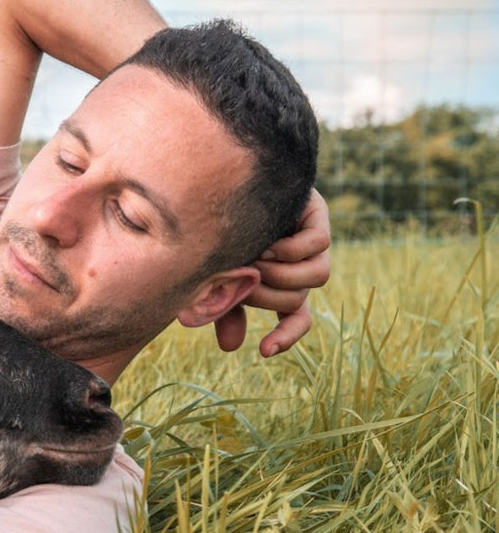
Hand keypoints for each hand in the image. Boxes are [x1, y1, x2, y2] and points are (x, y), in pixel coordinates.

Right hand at [214, 189, 330, 356]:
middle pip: (298, 299)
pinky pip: (318, 244)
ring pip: (319, 276)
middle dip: (265, 295)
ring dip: (282, 274)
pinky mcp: (317, 214)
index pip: (296, 318)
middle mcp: (300, 264)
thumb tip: (230, 348)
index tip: (264, 351)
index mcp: (281, 280)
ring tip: (254, 260)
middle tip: (240, 278)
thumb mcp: (216, 271)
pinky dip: (291, 249)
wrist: (221, 181)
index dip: (285, 337)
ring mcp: (311, 241)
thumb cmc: (213, 229)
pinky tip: (267, 241)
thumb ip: (225, 303)